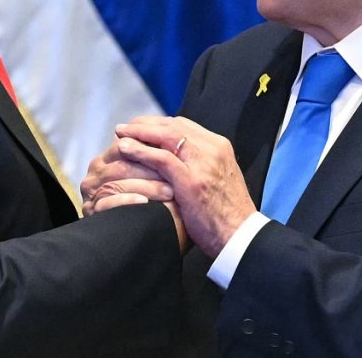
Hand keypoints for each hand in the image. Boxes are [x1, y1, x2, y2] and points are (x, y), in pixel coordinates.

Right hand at [81, 138, 173, 213]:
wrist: (154, 236)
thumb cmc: (163, 204)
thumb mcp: (162, 176)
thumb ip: (160, 155)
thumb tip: (176, 130)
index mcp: (110, 156)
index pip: (128, 145)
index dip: (153, 148)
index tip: (178, 153)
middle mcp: (97, 171)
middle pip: (122, 163)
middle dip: (151, 168)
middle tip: (176, 174)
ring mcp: (92, 192)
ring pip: (116, 182)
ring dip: (145, 186)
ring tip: (170, 191)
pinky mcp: (91, 211)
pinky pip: (107, 203)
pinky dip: (127, 201)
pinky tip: (145, 203)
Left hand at [115, 116, 255, 257]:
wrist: (242, 237)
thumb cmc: (227, 215)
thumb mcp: (217, 180)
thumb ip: (201, 165)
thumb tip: (177, 159)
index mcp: (219, 147)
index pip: (184, 125)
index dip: (158, 124)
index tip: (141, 127)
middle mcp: (212, 149)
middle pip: (173, 125)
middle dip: (145, 124)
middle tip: (124, 127)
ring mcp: (203, 164)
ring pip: (166, 137)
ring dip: (139, 133)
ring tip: (119, 134)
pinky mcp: (192, 181)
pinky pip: (161, 158)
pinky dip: (141, 151)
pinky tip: (125, 148)